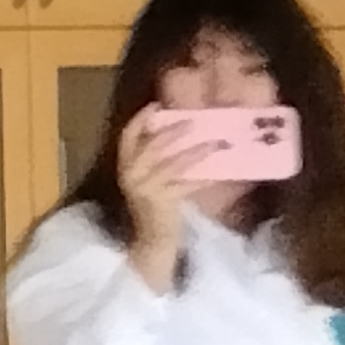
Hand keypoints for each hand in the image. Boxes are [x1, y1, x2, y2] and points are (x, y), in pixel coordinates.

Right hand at [111, 110, 204, 285]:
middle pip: (150, 146)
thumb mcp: (151, 180)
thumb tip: (180, 135)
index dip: (140, 119)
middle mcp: (130, 174)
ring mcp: (145, 188)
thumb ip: (157, 161)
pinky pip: (186, 185)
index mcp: (125, 166)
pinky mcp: (162, 201)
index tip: (157, 104)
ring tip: (215, 144)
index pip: (127, 137)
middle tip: (193, 121)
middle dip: (171, 131)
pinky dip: (203, 180)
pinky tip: (218, 175)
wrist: (151, 240)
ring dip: (195, 152)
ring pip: (172, 164)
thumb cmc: (156, 208)